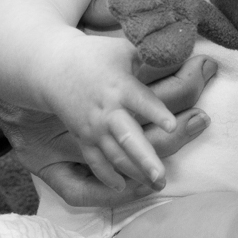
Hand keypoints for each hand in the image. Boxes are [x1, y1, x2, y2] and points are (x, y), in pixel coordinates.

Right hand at [34, 30, 198, 190]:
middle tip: (162, 176)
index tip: (171, 125)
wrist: (52, 67)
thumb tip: (185, 52)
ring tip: (156, 185)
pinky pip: (96, 162)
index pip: (140, 101)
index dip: (156, 112)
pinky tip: (123, 188)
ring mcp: (94, 129)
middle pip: (127, 138)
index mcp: (120, 86)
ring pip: (116, 156)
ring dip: (135, 172)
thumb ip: (154, 56)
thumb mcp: (124, 49)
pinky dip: (108, 177)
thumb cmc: (97, 56)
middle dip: (145, 158)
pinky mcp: (84, 139)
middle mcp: (108, 111)